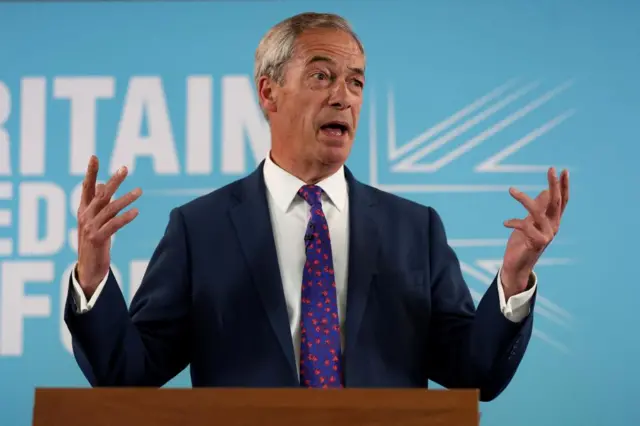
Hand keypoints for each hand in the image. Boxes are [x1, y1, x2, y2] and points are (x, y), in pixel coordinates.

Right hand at [76, 156, 141, 296]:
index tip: (94, 157)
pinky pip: (113, 224)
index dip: (90, 172)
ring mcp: (89, 227)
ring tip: (140, 191)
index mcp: (83, 210)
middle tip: (125, 168)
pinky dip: (125, 217)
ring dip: (126, 198)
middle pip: (100, 194)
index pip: (86, 187)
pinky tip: (136, 211)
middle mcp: (85, 216)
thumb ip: (97, 204)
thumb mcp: (94, 221)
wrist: (89, 269)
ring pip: (109, 208)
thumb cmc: (94, 243)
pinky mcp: (97, 239)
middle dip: (113, 181)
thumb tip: (99, 185)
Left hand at [500, 167, 568, 296]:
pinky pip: (526, 227)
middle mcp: (553, 227)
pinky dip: (514, 222)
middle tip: (550, 169)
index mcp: (552, 221)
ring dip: (524, 200)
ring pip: (538, 212)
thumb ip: (538, 208)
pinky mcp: (536, 243)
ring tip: (511, 190)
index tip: (564, 170)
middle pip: (556, 202)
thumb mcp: (530, 222)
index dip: (563, 186)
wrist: (517, 266)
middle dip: (554, 185)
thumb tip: (544, 191)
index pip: (562, 201)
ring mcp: (547, 235)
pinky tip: (505, 223)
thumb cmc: (523, 243)